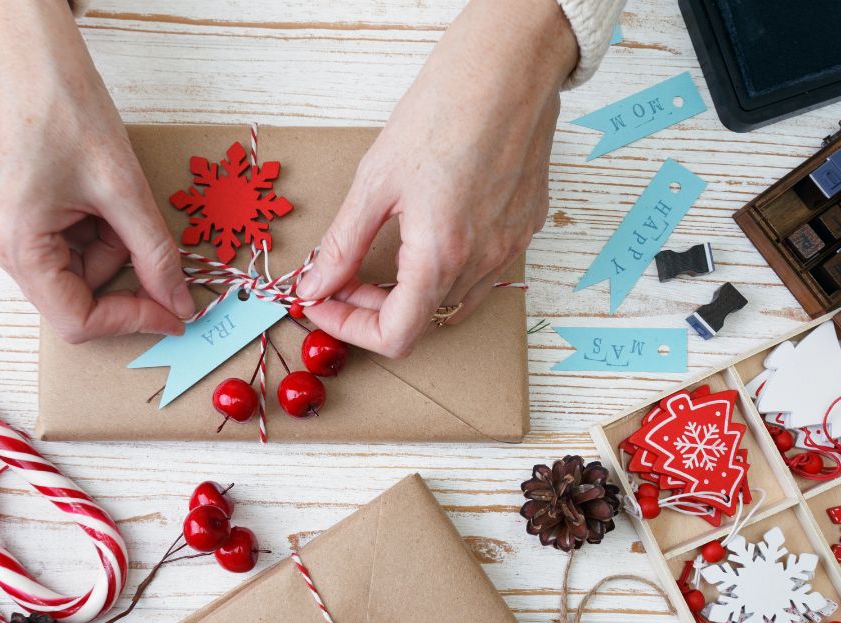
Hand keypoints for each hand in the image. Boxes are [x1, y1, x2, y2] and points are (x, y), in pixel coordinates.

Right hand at [0, 0, 194, 343]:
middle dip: (121, 271)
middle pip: (74, 297)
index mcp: (17, 244)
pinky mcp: (8, 214)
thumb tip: (179, 303)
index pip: (78, 320)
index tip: (174, 311)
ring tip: (112, 194)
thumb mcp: (124, 188)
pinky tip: (95, 192)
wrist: (27, 52)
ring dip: (108, 246)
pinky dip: (91, 230)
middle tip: (145, 231)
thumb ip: (155, 255)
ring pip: (72, 270)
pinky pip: (60, 246)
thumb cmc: (63, 104)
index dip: (132, 320)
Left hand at [297, 0, 577, 358]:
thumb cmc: (444, 111)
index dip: (350, 329)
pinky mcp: (525, 227)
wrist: (507, 68)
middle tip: (343, 275)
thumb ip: (342, 245)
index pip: (395, 337)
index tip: (325, 304)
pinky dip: (446, 271)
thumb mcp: (375, 182)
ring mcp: (510, 247)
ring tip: (383, 260)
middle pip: (421, 321)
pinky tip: (427, 236)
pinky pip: (483, 272)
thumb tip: (315, 285)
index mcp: (440, 256)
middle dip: (373, 308)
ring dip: (411, 294)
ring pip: (454, 301)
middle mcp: (482, 262)